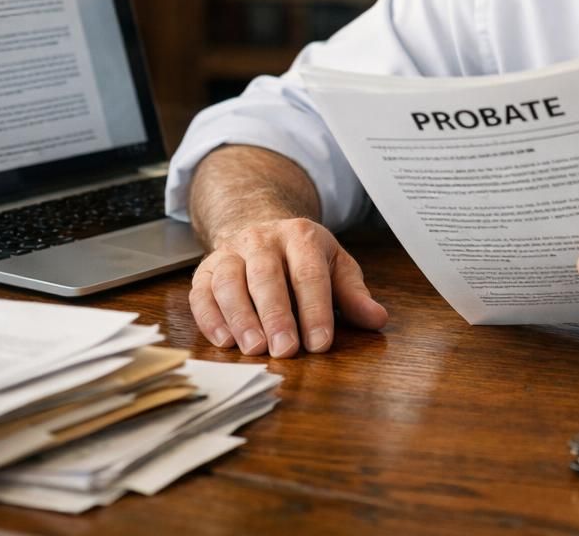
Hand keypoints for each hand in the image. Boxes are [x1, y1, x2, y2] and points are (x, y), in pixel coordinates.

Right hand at [189, 218, 387, 357]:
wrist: (262, 229)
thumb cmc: (304, 257)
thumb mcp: (335, 267)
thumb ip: (354, 294)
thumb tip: (377, 319)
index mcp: (301, 236)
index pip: (309, 274)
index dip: (315, 310)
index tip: (320, 344)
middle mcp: (262, 239)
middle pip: (266, 276)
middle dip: (275, 315)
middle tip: (285, 350)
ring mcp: (230, 252)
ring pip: (229, 282)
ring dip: (240, 318)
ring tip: (253, 349)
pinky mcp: (205, 269)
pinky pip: (201, 293)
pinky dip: (210, 318)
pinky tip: (224, 341)